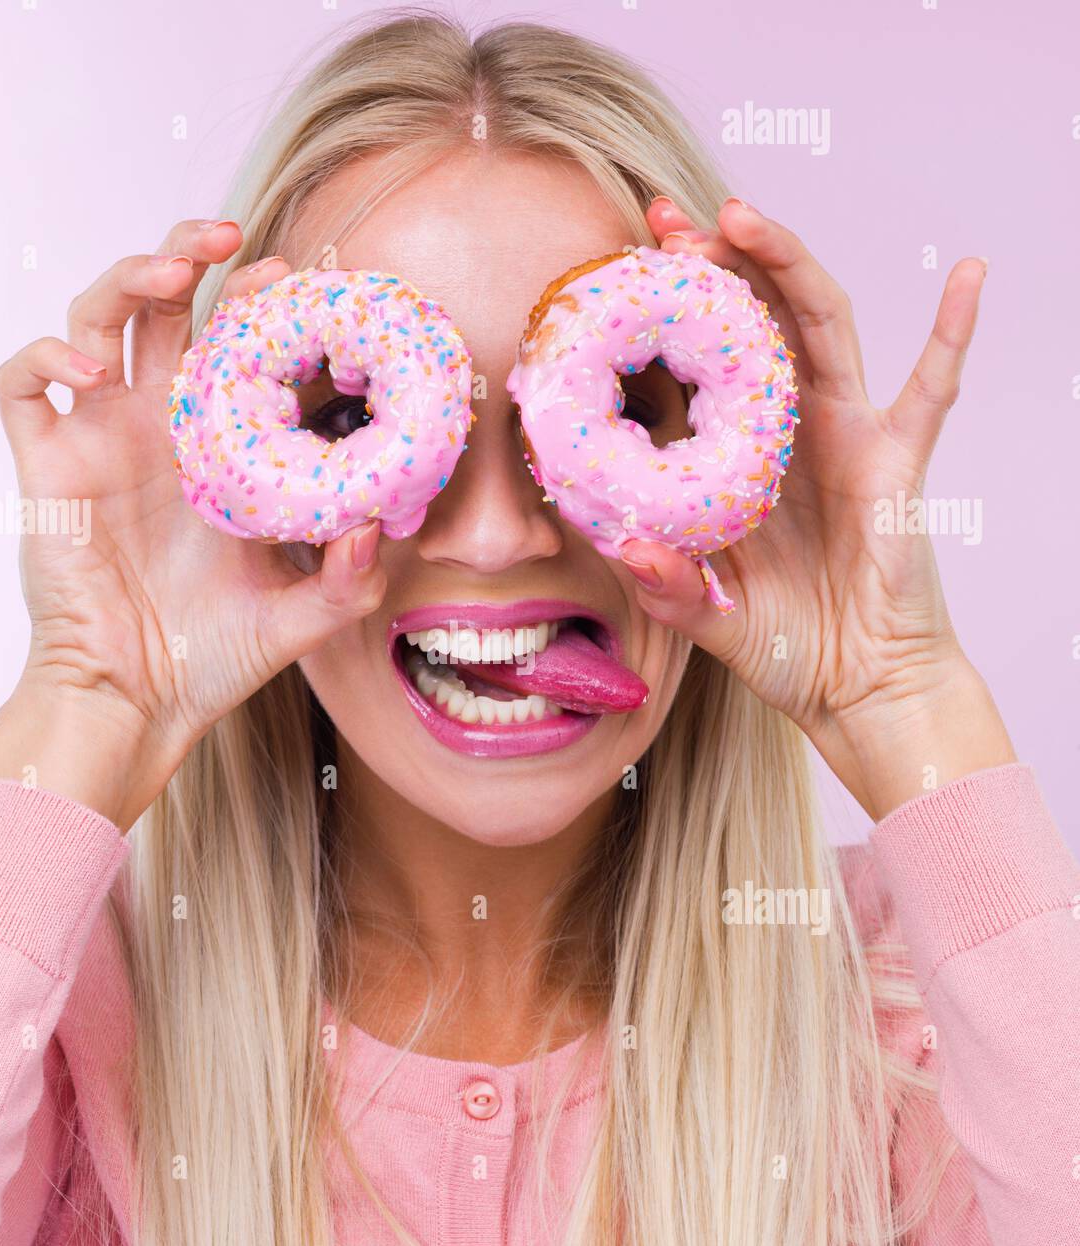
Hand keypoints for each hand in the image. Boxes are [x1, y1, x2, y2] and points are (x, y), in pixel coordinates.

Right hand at [0, 223, 384, 829]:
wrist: (139, 702)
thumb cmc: (214, 658)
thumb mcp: (302, 617)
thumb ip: (350, 578)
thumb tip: (378, 522)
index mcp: (217, 447)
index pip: (234, 344)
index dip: (260, 304)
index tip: (302, 284)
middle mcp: (158, 429)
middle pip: (162, 305)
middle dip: (192, 255)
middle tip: (235, 242)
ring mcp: (99, 439)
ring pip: (95, 319)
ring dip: (125, 279)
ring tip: (170, 275)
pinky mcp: (46, 466)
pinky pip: (20, 385)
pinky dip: (42, 354)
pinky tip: (87, 367)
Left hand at [620, 196, 1013, 819]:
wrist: (858, 688)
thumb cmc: (783, 647)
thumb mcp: (704, 618)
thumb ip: (664, 585)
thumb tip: (622, 543)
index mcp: (735, 459)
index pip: (696, 368)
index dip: (662, 322)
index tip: (616, 273)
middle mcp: (787, 433)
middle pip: (752, 325)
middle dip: (712, 268)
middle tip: (665, 220)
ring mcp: (846, 438)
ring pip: (821, 329)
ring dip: (787, 267)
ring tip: (742, 215)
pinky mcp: (898, 462)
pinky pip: (933, 389)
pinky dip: (952, 334)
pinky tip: (971, 275)